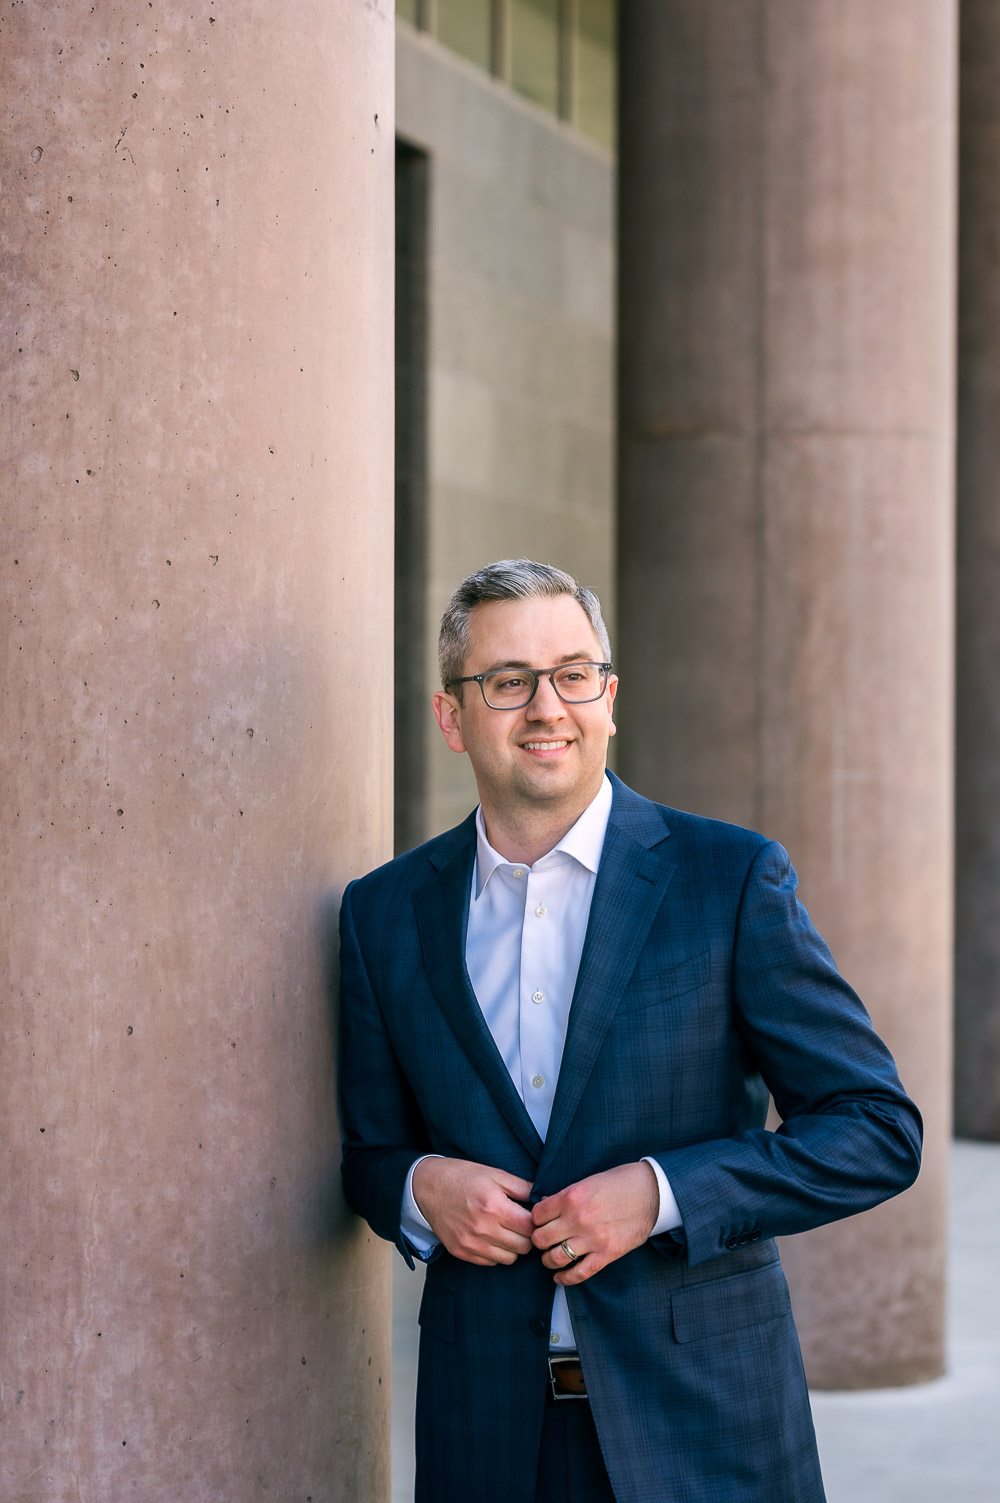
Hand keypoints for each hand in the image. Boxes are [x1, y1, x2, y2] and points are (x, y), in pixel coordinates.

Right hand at [411, 1157, 533, 1266]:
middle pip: (523, 1247)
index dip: (537, 1224)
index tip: (534, 1218)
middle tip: (522, 1225)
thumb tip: (544, 1199)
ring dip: (513, 1247)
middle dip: (527, 1237)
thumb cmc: (463, 1177)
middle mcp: (483, 1228)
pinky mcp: (462, 1252)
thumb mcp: (495, 1174)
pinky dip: (496, 1253)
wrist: (428, 1187)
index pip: (530, 1228)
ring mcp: (471, 1243)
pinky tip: (492, 1237)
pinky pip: (491, 1262)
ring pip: (509, 1259)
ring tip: (507, 1231)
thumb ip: (523, 1187)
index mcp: (494, 1206)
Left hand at [530, 1162, 658, 1284]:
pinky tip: (560, 1277)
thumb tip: (545, 1207)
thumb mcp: (587, 1182)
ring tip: (551, 1257)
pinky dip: (565, 1279)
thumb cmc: (619, 1183)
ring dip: (549, 1260)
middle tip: (544, 1240)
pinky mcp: (606, 1254)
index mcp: (571, 1197)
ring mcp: (592, 1238)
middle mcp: (578, 1218)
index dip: (535, 1220)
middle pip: (541, 1239)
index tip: (540, 1223)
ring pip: (555, 1258)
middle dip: (539, 1241)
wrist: (650, 1192)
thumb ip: (565, 1196)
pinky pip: (579, 1273)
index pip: (537, 1215)